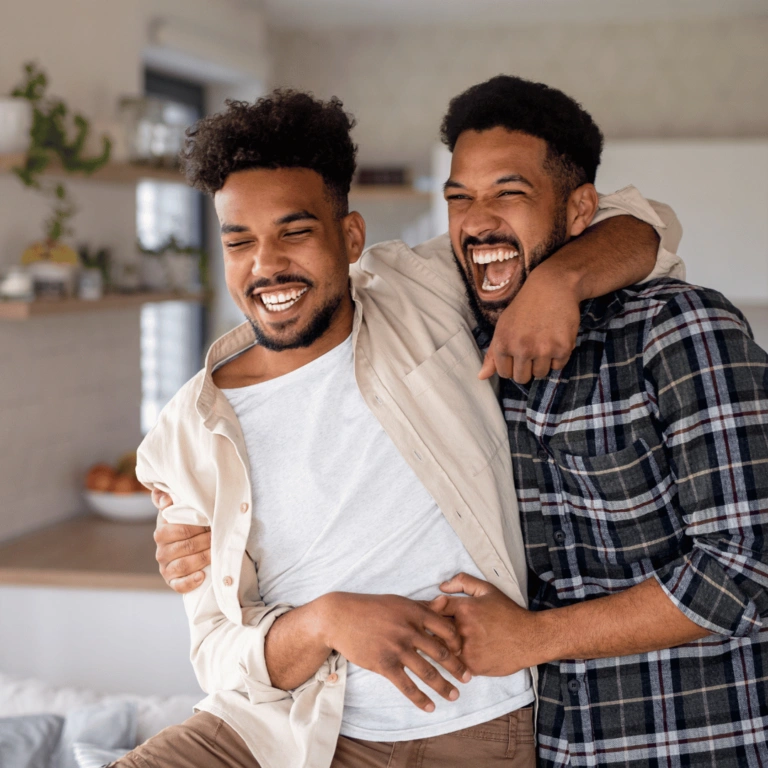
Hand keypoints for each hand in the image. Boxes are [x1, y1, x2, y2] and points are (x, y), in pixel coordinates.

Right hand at [152, 489, 210, 593]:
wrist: (189, 545)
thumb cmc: (186, 524)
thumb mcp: (178, 510)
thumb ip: (167, 499)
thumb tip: (165, 500)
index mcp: (161, 532)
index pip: (181, 530)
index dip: (199, 527)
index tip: (212, 523)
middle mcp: (161, 551)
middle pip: (186, 547)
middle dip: (206, 542)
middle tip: (219, 537)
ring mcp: (165, 568)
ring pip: (184, 565)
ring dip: (203, 559)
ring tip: (216, 553)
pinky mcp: (172, 581)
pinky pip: (179, 585)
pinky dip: (190, 582)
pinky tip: (202, 576)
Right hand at [318, 592, 471, 711]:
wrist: (340, 617)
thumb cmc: (371, 608)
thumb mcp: (398, 602)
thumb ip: (423, 606)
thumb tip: (446, 603)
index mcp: (414, 612)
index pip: (446, 629)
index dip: (459, 643)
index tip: (465, 652)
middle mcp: (408, 630)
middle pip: (441, 653)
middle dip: (458, 668)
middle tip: (469, 678)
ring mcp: (396, 648)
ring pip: (427, 672)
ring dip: (443, 687)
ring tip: (454, 696)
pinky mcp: (384, 664)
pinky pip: (407, 686)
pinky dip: (420, 699)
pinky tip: (430, 707)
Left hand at [430, 573, 547, 676]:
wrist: (529, 638)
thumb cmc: (508, 613)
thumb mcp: (487, 589)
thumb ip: (463, 582)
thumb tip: (441, 586)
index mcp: (465, 608)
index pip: (434, 607)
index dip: (426, 609)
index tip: (420, 613)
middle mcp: (463, 629)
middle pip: (432, 629)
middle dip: (425, 629)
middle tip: (417, 630)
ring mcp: (467, 649)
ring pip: (439, 648)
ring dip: (433, 646)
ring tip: (426, 645)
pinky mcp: (472, 666)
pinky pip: (452, 664)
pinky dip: (448, 660)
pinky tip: (444, 659)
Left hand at [479, 260, 580, 382]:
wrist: (552, 287)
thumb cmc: (524, 307)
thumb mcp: (502, 327)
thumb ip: (492, 354)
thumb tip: (481, 377)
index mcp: (503, 344)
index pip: (504, 374)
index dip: (512, 365)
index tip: (517, 353)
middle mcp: (521, 349)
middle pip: (522, 378)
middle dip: (526, 368)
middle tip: (532, 348)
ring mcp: (543, 349)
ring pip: (541, 374)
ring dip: (543, 363)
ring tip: (544, 342)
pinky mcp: (562, 348)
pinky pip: (558, 366)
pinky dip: (558, 356)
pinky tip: (555, 338)